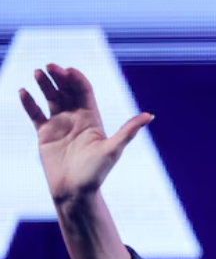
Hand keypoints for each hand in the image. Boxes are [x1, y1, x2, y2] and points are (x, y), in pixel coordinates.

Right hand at [19, 64, 152, 203]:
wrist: (75, 192)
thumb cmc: (96, 173)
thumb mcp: (114, 149)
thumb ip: (129, 131)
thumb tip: (150, 115)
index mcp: (92, 119)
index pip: (84, 91)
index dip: (76, 78)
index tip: (67, 70)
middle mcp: (76, 118)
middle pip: (67, 90)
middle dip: (59, 77)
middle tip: (49, 66)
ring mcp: (60, 124)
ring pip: (51, 97)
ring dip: (44, 84)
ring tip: (36, 73)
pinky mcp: (45, 133)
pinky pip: (35, 113)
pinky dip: (29, 102)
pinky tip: (23, 91)